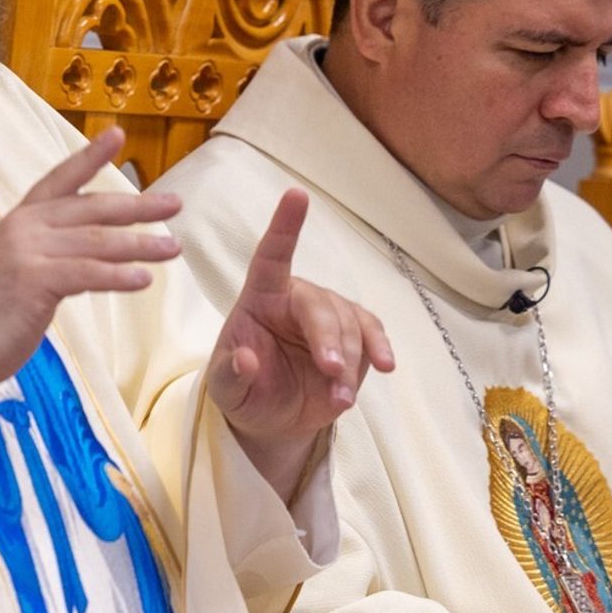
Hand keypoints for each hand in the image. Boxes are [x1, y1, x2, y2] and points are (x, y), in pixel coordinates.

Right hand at [0, 128, 179, 399]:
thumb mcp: (12, 271)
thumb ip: (43, 255)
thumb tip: (82, 258)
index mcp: (17, 221)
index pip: (60, 180)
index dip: (89, 158)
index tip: (116, 135)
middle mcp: (24, 228)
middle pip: (92, 209)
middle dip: (137, 206)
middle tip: (175, 205)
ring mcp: (29, 252)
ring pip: (97, 241)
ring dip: (140, 244)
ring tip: (172, 248)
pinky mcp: (35, 280)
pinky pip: (88, 274)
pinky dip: (119, 276)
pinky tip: (144, 280)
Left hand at [206, 188, 393, 497]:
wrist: (276, 418)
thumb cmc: (245, 390)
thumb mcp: (226, 388)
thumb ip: (231, 374)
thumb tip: (247, 359)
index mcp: (260, 298)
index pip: (271, 256)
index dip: (285, 227)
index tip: (296, 194)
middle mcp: (296, 299)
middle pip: (320, 305)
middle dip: (329, 338)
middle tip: (331, 371)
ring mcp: (330, 315)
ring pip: (350, 324)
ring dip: (349, 360)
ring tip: (340, 398)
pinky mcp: (355, 336)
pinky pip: (372, 333)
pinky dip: (379, 351)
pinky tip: (384, 366)